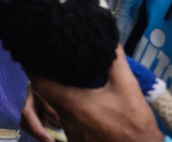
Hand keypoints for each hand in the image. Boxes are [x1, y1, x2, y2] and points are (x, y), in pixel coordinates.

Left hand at [27, 46, 163, 141]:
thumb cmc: (134, 121)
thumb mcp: (127, 86)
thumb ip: (115, 60)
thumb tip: (108, 39)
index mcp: (73, 104)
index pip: (40, 84)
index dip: (36, 70)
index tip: (40, 59)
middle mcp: (67, 121)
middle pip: (51, 96)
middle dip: (54, 82)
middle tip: (61, 67)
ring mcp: (71, 135)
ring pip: (60, 111)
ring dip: (65, 99)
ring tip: (74, 85)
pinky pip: (70, 124)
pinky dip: (73, 114)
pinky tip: (86, 106)